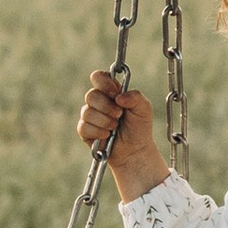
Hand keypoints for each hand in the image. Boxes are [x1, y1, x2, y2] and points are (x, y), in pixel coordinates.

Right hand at [80, 69, 167, 199]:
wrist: (135, 150)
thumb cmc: (139, 127)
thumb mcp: (144, 109)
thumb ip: (135, 97)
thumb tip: (119, 97)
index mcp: (111, 91)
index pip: (98, 77)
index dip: (104, 83)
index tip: (115, 94)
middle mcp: (98, 101)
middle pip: (91, 95)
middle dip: (107, 107)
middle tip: (119, 115)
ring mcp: (89, 115)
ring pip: (87, 112)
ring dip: (105, 121)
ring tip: (115, 127)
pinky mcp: (84, 130)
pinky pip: (84, 127)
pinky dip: (98, 132)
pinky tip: (107, 136)